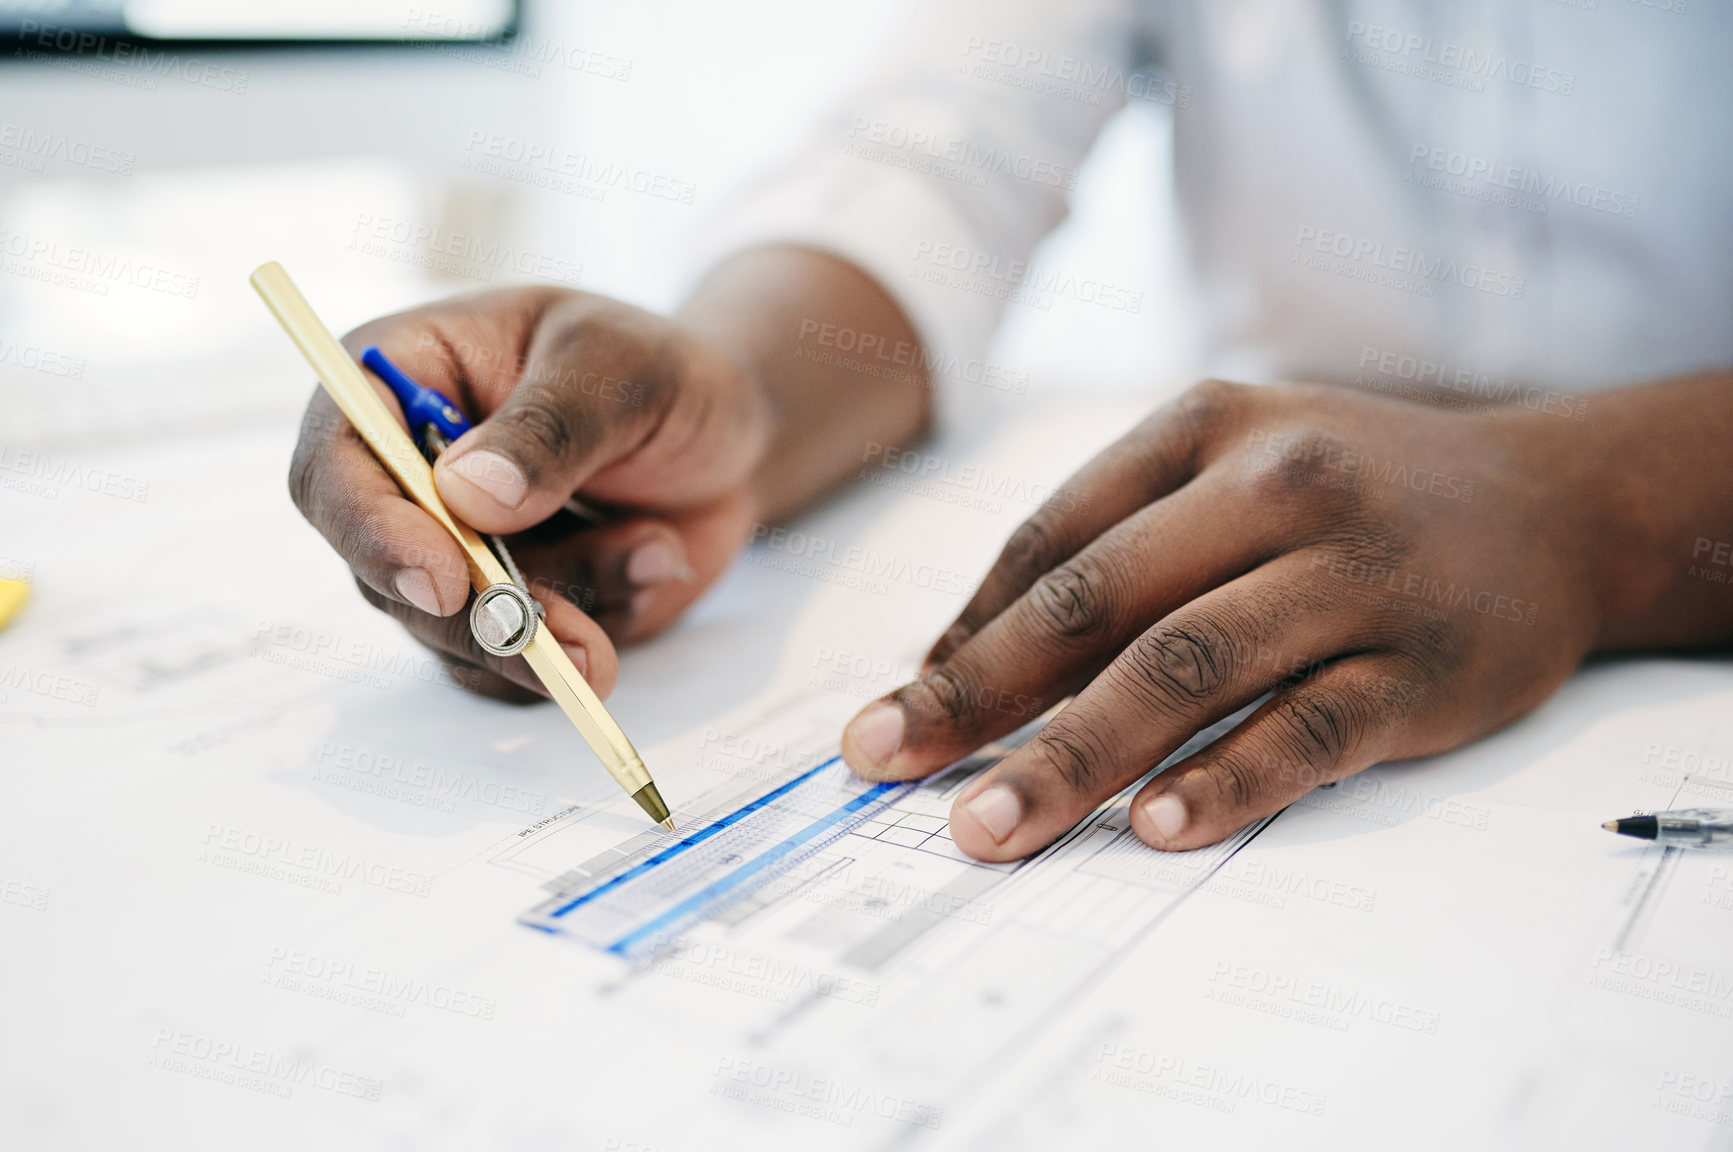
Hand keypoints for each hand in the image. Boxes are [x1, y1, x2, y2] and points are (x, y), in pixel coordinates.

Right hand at [288, 286, 769, 699]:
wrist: (726, 434)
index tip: (440, 579)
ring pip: (460, 636)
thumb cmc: (657, 372)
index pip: (331, 466)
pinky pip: (521, 668)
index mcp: (397, 380)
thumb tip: (467, 497)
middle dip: (482, 616)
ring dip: (562, 620)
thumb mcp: (619, 369)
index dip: (370, 531)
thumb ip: (549, 428)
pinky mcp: (504, 614)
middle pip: (386, 577)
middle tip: (567, 640)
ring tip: (653, 551)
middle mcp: (406, 479)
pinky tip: (654, 558)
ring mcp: (451, 555)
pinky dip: (599, 632)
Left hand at [839, 379, 1607, 858]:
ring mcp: (1352, 575)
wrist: (1553, 504)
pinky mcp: (1424, 666)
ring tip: (990, 824)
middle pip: (1097, 604)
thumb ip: (1111, 547)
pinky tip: (1157, 827)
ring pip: (1189, 667)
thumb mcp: (1230, 471)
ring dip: (1074, 755)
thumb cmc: (1349, 496)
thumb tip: (962, 664)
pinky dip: (1230, 779)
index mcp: (1202, 428)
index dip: (963, 636)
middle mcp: (1275, 485)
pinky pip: (1311, 728)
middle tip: (886, 764)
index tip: (892, 715)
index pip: (1051, 543)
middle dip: (978, 695)